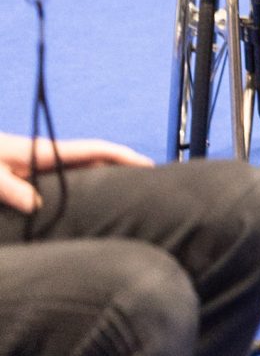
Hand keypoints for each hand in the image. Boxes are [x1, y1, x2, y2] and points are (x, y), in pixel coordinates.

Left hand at [0, 134, 150, 213]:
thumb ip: (10, 187)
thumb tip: (36, 205)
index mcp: (45, 151)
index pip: (95, 149)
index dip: (124, 156)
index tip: (149, 165)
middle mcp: (48, 156)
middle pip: (95, 159)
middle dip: (123, 167)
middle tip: (148, 185)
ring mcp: (40, 165)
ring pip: (82, 170)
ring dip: (105, 178)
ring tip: (126, 195)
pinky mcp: (29, 175)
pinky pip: (66, 180)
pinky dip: (84, 186)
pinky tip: (87, 202)